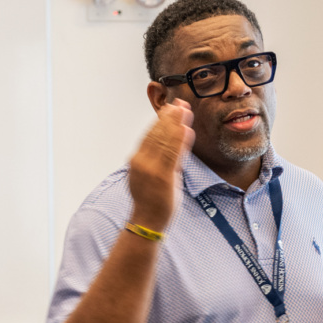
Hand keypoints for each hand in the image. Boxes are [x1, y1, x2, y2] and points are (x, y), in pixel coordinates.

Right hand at [126, 100, 194, 233]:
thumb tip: (170, 143)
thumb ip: (159, 158)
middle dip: (169, 116)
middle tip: (180, 102)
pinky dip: (179, 140)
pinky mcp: (163, 176)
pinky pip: (172, 154)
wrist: (147, 220)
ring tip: (185, 110)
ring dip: (176, 123)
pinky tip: (185, 129)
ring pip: (164, 140)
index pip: (150, 134)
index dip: (161, 119)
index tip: (170, 107)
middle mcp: (141, 161)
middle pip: (157, 133)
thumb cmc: (152, 200)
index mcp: (137, 159)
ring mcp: (151, 169)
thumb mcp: (152, 175)